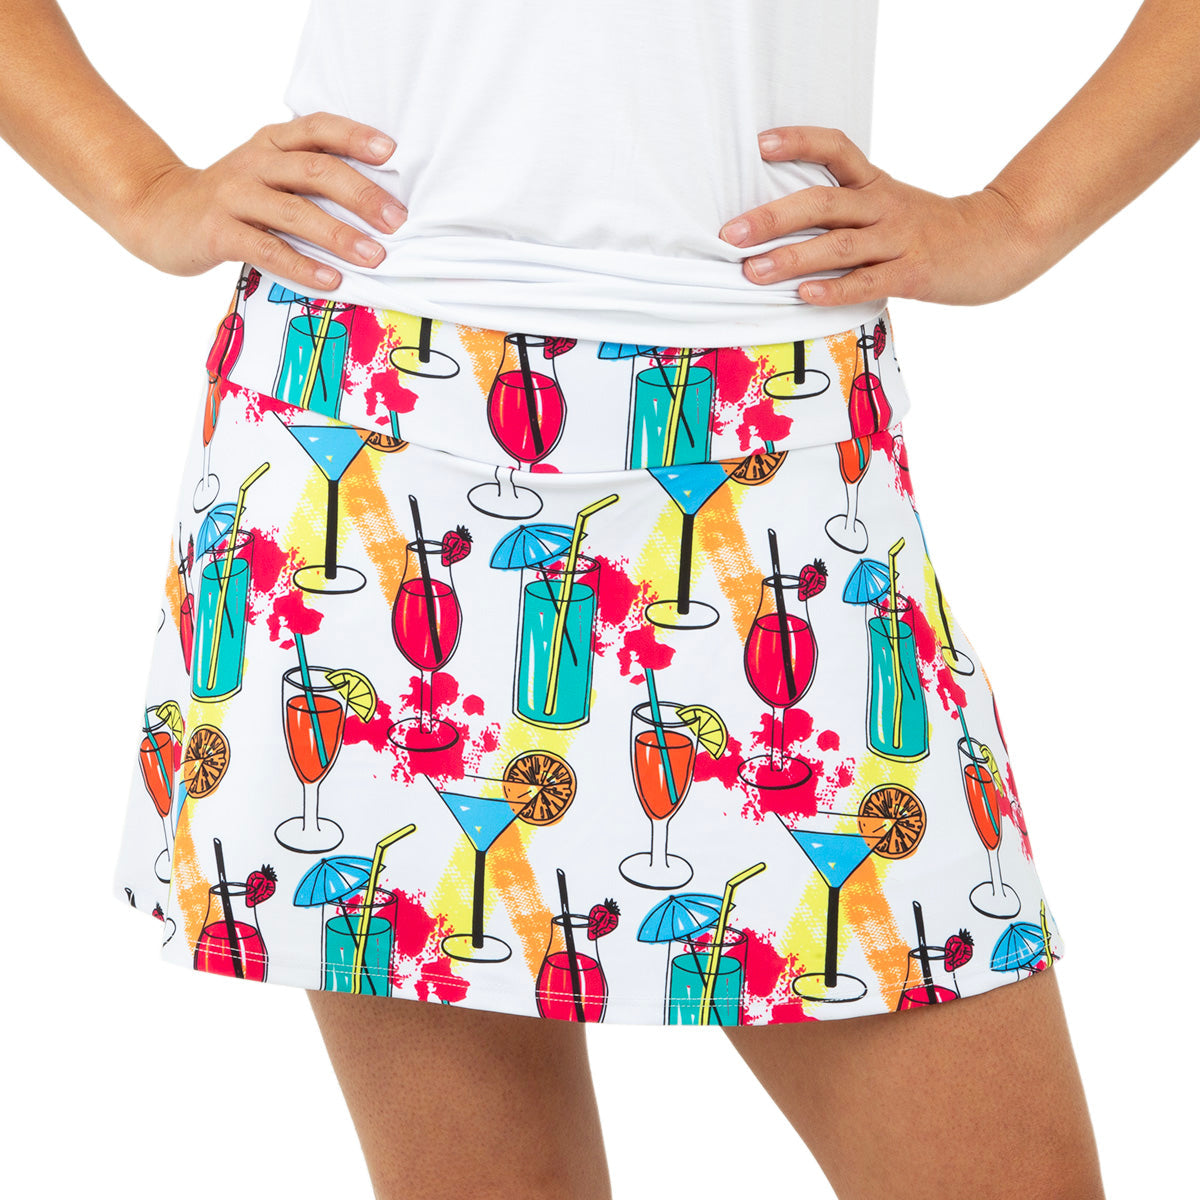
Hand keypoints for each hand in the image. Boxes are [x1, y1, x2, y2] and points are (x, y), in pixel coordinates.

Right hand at [118, 111, 407, 291]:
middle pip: (315, 169)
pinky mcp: (218, 231)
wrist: (156, 211)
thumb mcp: (266, 174)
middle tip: (396, 220)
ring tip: (373, 256)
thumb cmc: (231, 200)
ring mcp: (234, 195)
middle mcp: (255, 163)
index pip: (318, 128)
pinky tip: (330, 280)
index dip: (355, 136)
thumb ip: (307, 178)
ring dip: (339, 234)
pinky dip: (302, 265)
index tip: (391, 152)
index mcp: (271, 143)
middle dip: (361, 195)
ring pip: (294, 210)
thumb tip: (376, 203)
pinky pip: (267, 248)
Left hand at [718, 126, 1041, 306]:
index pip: (835, 149)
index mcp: (875, 185)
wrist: (999, 241)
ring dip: (792, 258)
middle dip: (772, 218)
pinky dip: (835, 289)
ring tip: (754, 271)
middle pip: (822, 204)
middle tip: (732, 234)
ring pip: (838, 245)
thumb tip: (783, 227)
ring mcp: (898, 240)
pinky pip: (867, 282)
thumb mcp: (890, 207)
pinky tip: (806, 295)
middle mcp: (883, 207)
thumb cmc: (932, 230)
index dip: (799, 143)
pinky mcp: (913, 274)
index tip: (761, 144)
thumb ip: (846, 212)